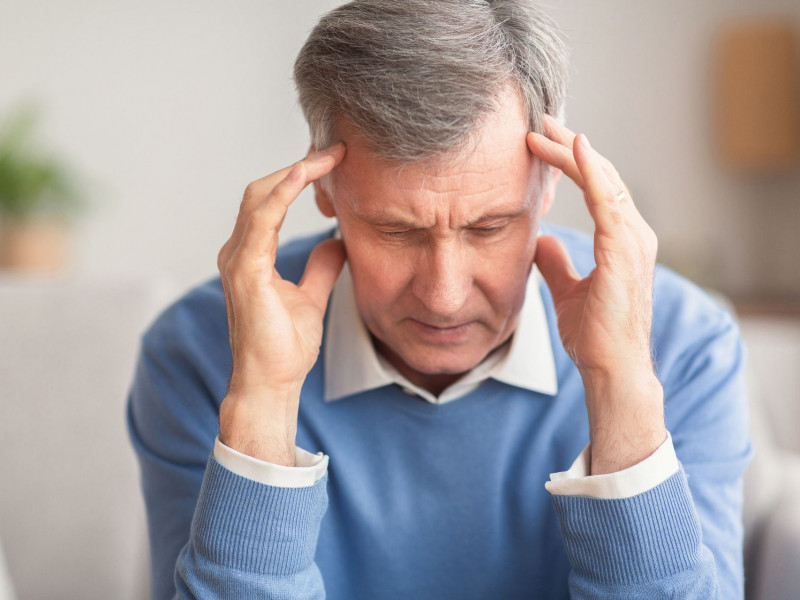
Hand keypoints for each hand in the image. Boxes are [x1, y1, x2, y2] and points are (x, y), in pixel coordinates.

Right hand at [216, 143, 346, 464]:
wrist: (271, 383)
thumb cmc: (284, 346)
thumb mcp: (311, 297)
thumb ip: (319, 267)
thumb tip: (336, 241)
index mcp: (251, 255)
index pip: (270, 201)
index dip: (297, 177)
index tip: (333, 162)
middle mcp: (238, 251)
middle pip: (262, 190)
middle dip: (297, 166)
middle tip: (336, 150)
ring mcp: (238, 260)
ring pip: (260, 197)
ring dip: (294, 172)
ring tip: (328, 156)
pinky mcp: (246, 271)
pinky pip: (263, 219)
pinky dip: (282, 193)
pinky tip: (306, 176)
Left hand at [527, 116, 665, 473]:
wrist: (610, 368)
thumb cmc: (595, 334)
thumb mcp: (568, 290)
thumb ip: (557, 263)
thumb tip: (541, 241)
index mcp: (621, 240)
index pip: (597, 188)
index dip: (571, 162)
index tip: (541, 142)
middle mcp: (633, 234)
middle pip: (601, 176)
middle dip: (569, 147)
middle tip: (539, 122)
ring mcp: (632, 241)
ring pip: (604, 180)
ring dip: (573, 152)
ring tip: (543, 129)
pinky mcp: (624, 251)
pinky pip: (608, 200)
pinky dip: (592, 172)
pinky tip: (575, 148)